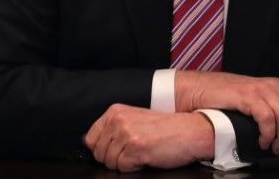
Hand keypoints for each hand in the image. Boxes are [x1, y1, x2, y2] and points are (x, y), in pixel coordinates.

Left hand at [83, 104, 213, 171]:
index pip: (89, 138)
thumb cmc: (164, 127)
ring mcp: (127, 134)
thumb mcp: (134, 119)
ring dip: (124, 163)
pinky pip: (122, 168)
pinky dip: (134, 167)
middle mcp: (118, 120)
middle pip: (98, 153)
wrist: (189, 130)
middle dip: (113, 158)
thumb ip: (114, 128)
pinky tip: (146, 157)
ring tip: (141, 153)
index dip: (100, 149)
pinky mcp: (136, 148)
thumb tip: (91, 143)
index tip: (114, 150)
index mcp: (115, 111)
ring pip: (110, 162)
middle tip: (132, 152)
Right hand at [175, 71, 278, 154]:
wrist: (206, 89)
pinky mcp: (249, 97)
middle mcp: (275, 85)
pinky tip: (263, 142)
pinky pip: (268, 118)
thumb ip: (276, 106)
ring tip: (275, 149)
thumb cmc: (233, 98)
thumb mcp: (259, 98)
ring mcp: (262, 90)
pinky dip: (268, 135)